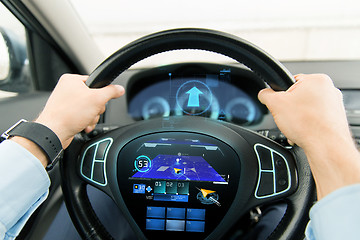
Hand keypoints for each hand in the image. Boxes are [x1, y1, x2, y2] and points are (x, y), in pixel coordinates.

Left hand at [35, 74, 124, 148]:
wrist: (54, 132)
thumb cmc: (68, 114)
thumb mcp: (97, 99)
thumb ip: (111, 92)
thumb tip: (119, 89)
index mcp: (71, 80)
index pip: (95, 82)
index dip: (101, 93)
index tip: (100, 100)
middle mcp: (67, 89)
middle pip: (94, 97)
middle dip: (96, 109)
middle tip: (90, 111)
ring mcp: (66, 102)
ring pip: (89, 109)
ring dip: (92, 117)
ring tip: (85, 120)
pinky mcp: (66, 114)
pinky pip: (82, 116)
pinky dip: (85, 122)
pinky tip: (83, 125)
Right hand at [258, 74, 359, 198]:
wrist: (325, 146)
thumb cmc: (308, 124)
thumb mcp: (275, 104)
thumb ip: (266, 95)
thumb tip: (263, 94)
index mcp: (317, 80)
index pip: (291, 82)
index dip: (281, 95)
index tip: (280, 104)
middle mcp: (330, 89)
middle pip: (299, 96)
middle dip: (290, 109)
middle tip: (288, 117)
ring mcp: (335, 104)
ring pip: (307, 109)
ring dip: (298, 118)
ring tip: (297, 127)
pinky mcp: (336, 118)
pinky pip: (316, 119)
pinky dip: (308, 125)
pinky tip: (304, 132)